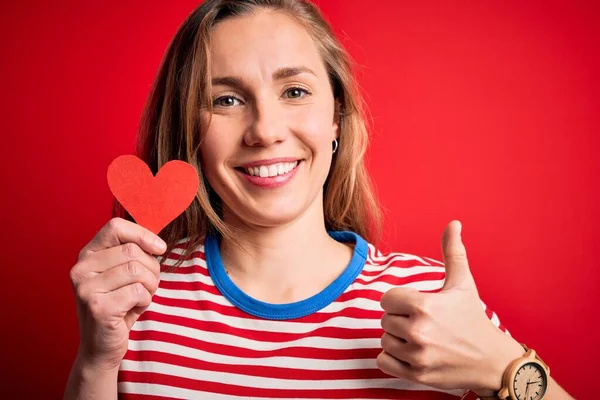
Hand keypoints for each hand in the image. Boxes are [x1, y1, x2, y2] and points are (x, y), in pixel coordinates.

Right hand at [69, 217, 166, 369]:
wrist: (101, 347)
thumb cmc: (119, 305)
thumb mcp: (123, 274)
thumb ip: (133, 254)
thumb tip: (158, 243)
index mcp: (87, 254)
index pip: (115, 227)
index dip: (143, 234)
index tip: (160, 248)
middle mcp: (81, 268)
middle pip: (133, 251)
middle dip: (152, 269)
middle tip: (148, 286)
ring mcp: (86, 288)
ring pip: (138, 271)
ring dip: (150, 286)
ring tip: (140, 298)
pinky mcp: (97, 307)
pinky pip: (138, 291)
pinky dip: (145, 301)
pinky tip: (133, 310)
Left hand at [376, 220, 522, 391]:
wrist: (492, 361)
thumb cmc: (473, 319)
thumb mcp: (463, 283)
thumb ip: (452, 252)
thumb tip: (453, 222)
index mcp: (424, 306)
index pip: (387, 299)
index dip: (399, 301)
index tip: (416, 305)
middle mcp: (418, 332)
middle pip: (385, 320)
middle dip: (400, 320)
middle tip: (423, 323)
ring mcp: (417, 356)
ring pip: (385, 340)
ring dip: (398, 339)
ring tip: (420, 338)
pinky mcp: (416, 375)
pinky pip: (383, 361)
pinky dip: (393, 358)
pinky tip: (412, 353)